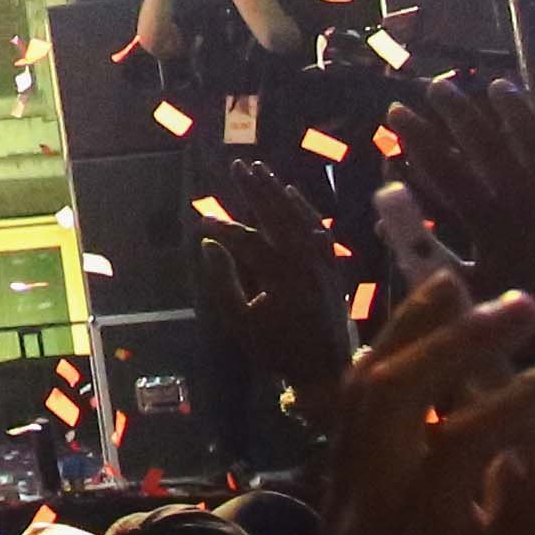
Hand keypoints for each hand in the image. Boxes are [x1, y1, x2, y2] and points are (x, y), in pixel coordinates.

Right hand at [190, 151, 359, 425]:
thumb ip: (223, 283)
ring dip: (278, 192)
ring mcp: (322, 260)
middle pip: (276, 215)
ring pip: (299, 217)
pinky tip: (292, 194)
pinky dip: (305, 209)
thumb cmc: (278, 350)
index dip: (223, 228)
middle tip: (237, 165)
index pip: (247, 239)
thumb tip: (210, 246)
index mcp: (280, 275)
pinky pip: (319, 229)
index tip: (203, 221)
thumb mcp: (241, 322)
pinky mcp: (332, 265)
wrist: (326, 369)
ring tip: (261, 170)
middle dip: (255, 189)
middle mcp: (304, 260)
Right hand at [321, 193, 534, 534]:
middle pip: (390, 394)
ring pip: (456, 438)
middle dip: (460, 336)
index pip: (363, 391)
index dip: (407, 327)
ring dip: (528, 390)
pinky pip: (519, 507)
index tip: (453, 277)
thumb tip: (494, 405)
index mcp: (351, 509)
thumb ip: (461, 487)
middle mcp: (361, 523)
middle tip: (529, 305)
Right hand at [392, 78, 534, 352]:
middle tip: (436, 85)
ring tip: (497, 85)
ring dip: (515, 110)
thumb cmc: (532, 330)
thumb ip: (428, 256)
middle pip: (486, 143)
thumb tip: (384, 222)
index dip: (417, 137)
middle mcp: (526, 200)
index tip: (396, 110)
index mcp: (491, 223)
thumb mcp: (471, 295)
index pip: (444, 168)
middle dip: (457, 111)